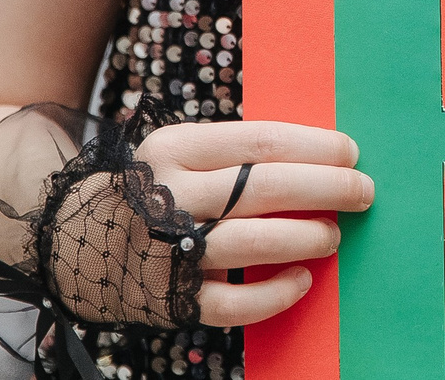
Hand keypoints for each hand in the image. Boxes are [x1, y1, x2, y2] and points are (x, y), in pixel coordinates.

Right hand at [132, 121, 374, 326]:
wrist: (81, 240)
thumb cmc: (162, 188)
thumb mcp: (185, 152)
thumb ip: (240, 152)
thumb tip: (326, 156)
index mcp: (175, 148)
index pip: (262, 141)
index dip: (316, 146)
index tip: (352, 153)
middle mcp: (168, 196)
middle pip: (266, 187)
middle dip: (327, 188)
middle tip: (363, 192)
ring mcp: (167, 250)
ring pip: (253, 242)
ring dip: (306, 237)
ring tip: (333, 235)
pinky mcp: (171, 298)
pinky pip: (234, 304)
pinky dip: (276, 293)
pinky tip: (302, 279)